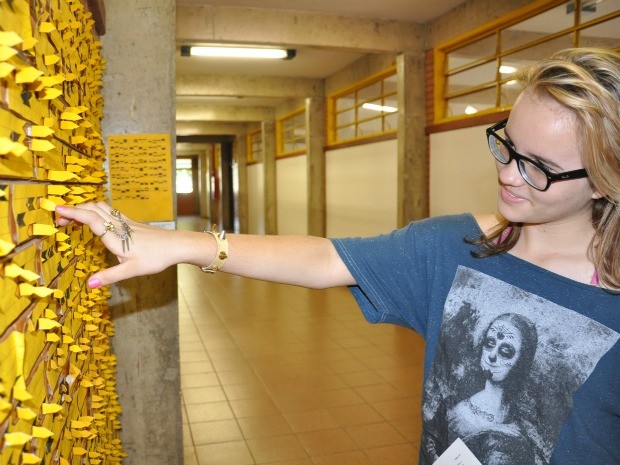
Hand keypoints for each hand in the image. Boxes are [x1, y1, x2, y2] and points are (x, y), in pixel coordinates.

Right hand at [56, 202, 180, 287]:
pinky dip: (97, 211)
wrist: (177, 245)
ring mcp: (126, 222)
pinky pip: (110, 211)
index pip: (90, 219)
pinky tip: (95, 219)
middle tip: (60, 219)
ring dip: (85, 209)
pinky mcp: (131, 223)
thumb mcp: (132, 270)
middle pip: (93, 209)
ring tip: (73, 218)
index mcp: (115, 236)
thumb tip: (89, 284)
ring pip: (102, 207)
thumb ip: (110, 276)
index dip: (73, 213)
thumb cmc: (156, 258)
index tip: (57, 210)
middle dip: (74, 210)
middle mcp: (119, 225)